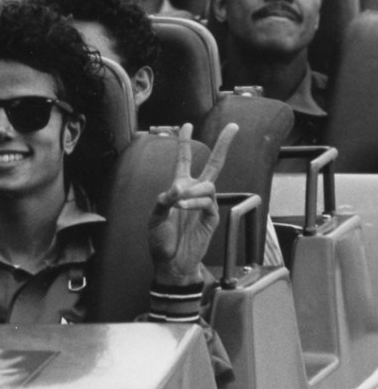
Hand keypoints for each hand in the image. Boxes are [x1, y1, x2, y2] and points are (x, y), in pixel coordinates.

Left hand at [148, 122, 237, 285]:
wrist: (171, 263)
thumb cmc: (161, 241)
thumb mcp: (154, 219)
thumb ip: (163, 201)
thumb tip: (176, 188)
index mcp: (178, 189)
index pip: (184, 161)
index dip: (184, 144)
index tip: (186, 125)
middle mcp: (194, 193)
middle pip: (213, 164)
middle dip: (223, 145)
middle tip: (233, 126)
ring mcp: (205, 205)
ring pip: (208, 185)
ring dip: (193, 191)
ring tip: (178, 200)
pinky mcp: (212, 218)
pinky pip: (208, 204)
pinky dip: (194, 203)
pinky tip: (183, 207)